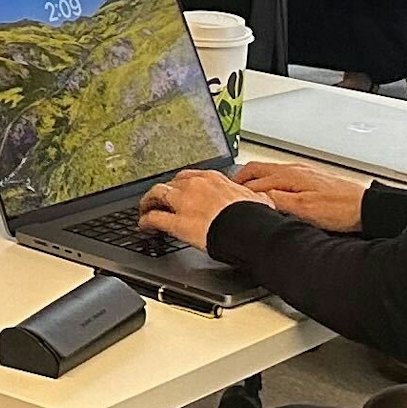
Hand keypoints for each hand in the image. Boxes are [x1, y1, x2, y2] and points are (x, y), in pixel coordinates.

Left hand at [135, 168, 256, 251]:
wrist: (250, 231)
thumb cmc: (255, 217)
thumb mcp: (257, 199)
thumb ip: (254, 196)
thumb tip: (262, 198)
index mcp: (213, 179)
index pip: (190, 176)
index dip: (181, 183)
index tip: (179, 188)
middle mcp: (195, 186)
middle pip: (171, 183)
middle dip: (164, 191)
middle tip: (160, 198)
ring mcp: (184, 203)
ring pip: (157, 194)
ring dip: (149, 201)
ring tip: (145, 208)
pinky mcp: (178, 223)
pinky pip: (155, 218)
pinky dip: (146, 221)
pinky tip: (144, 225)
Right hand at [227, 157, 371, 232]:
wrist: (365, 207)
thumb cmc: (339, 208)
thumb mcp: (304, 210)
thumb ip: (277, 202)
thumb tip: (256, 197)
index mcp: (289, 175)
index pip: (254, 179)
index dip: (237, 187)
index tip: (225, 194)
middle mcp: (295, 170)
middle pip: (259, 169)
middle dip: (240, 177)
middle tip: (227, 187)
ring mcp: (304, 173)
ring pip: (270, 171)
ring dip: (255, 179)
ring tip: (245, 189)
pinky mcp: (312, 179)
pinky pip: (282, 175)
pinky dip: (269, 181)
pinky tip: (272, 191)